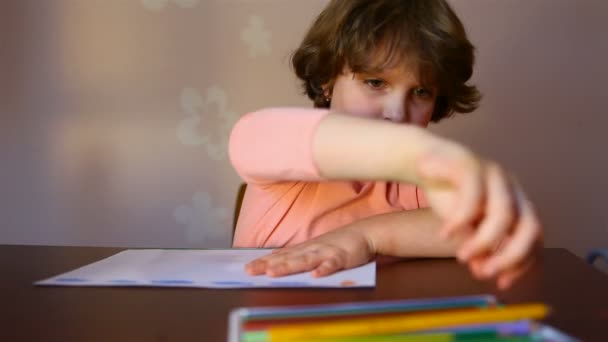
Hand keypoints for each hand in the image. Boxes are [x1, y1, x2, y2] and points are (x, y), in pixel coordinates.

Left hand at [245, 225, 373, 276]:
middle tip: (250, 271)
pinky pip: (333, 264)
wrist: (365, 232)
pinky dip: (324, 269)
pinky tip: (316, 276)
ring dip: (288, 266)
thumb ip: (298, 256)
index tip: (247, 268)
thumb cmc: (338, 243)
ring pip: (305, 260)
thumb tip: (276, 261)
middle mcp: (312, 249)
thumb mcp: (316, 249)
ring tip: (272, 273)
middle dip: (268, 264)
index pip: (281, 255)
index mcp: (305, 249)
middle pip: (287, 258)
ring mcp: (326, 252)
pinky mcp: (343, 256)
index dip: (264, 261)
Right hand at [414, 143, 542, 289]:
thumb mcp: (465, 226)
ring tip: (461, 256)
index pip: (534, 238)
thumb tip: (482, 271)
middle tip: (485, 274)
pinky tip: (446, 234)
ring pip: (503, 214)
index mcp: (517, 204)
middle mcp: (512, 189)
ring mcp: (493, 174)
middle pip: (529, 227)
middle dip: (510, 256)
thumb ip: (476, 246)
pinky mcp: (471, 164)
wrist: (424, 160)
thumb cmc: (448, 192)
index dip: (522, 264)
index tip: (501, 283)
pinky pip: (472, 197)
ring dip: (484, 242)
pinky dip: (460, 220)